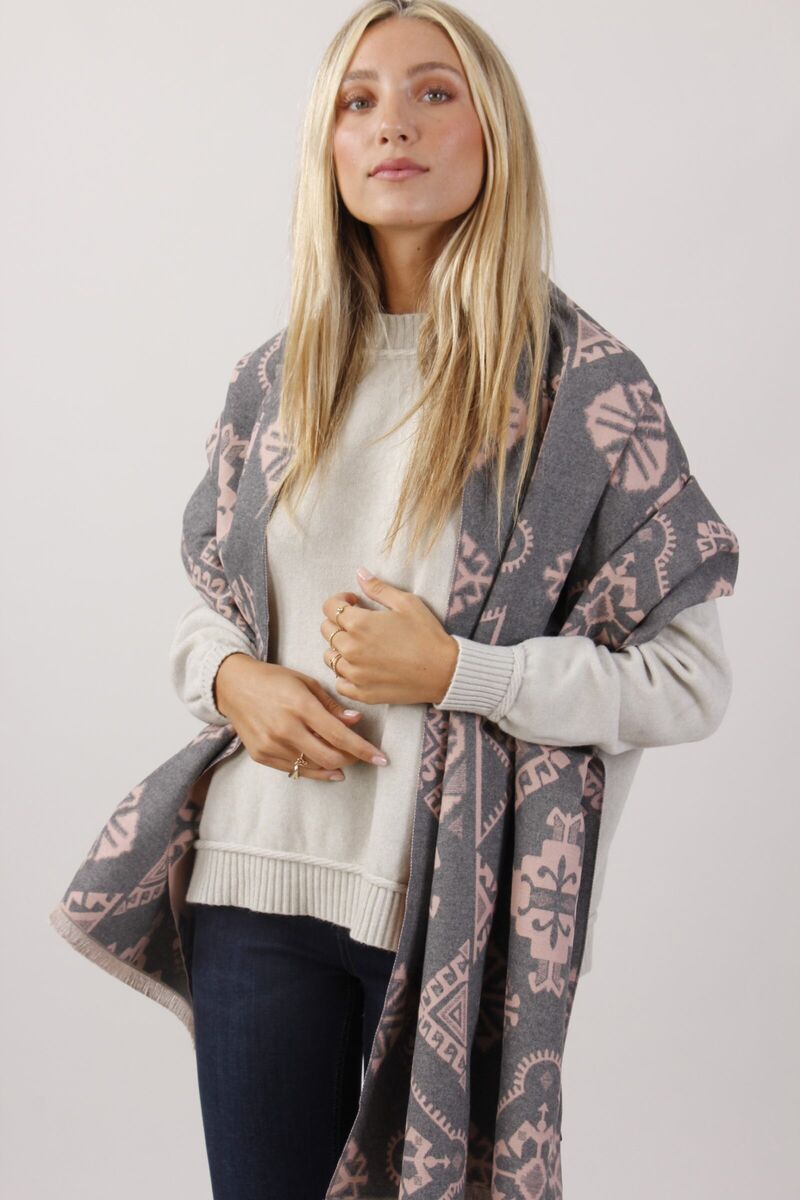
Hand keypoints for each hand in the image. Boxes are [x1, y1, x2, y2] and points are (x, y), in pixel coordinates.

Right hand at [214, 654, 389, 780]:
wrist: (233, 686)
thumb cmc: (274, 680)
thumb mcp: (306, 683)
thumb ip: (331, 706)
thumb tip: (356, 722)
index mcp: (300, 706)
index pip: (340, 736)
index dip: (364, 750)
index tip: (382, 759)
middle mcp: (285, 728)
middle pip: (330, 757)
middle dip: (352, 760)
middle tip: (361, 756)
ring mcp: (271, 745)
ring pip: (313, 767)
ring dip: (334, 766)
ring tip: (344, 760)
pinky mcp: (261, 755)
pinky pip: (295, 770)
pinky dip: (314, 770)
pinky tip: (325, 767)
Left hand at [319, 566, 458, 705]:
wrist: (444, 671)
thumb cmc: (427, 634)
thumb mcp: (406, 603)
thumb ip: (378, 588)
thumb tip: (360, 573)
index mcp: (359, 624)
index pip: (329, 607)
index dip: (340, 601)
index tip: (354, 603)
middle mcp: (351, 649)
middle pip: (326, 630)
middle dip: (339, 622)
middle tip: (359, 623)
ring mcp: (354, 673)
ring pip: (329, 657)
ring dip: (339, 648)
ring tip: (359, 645)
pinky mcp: (361, 692)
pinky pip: (339, 682)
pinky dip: (345, 674)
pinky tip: (360, 667)